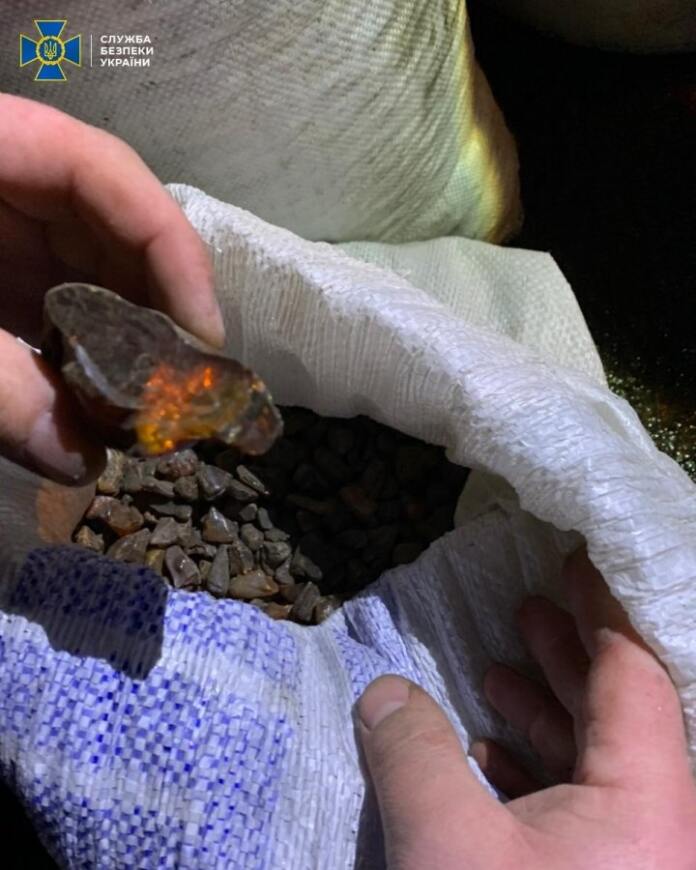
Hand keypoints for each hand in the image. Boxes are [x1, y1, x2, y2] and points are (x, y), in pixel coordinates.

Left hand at [0, 94, 223, 483]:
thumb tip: (79, 466)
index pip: (111, 175)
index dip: (172, 249)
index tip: (205, 334)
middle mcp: (10, 179)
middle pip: (113, 227)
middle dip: (156, 307)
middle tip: (187, 385)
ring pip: (88, 268)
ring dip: (124, 336)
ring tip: (154, 399)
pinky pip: (51, 297)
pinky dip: (79, 346)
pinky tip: (99, 392)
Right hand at [357, 550, 695, 868]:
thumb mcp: (446, 849)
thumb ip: (415, 755)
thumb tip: (386, 692)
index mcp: (649, 805)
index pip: (633, 674)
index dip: (600, 610)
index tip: (573, 561)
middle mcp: (662, 828)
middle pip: (620, 713)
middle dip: (566, 655)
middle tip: (527, 608)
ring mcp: (637, 860)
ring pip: (598, 764)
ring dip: (544, 713)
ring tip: (495, 675)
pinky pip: (584, 811)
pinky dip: (536, 772)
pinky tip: (487, 758)